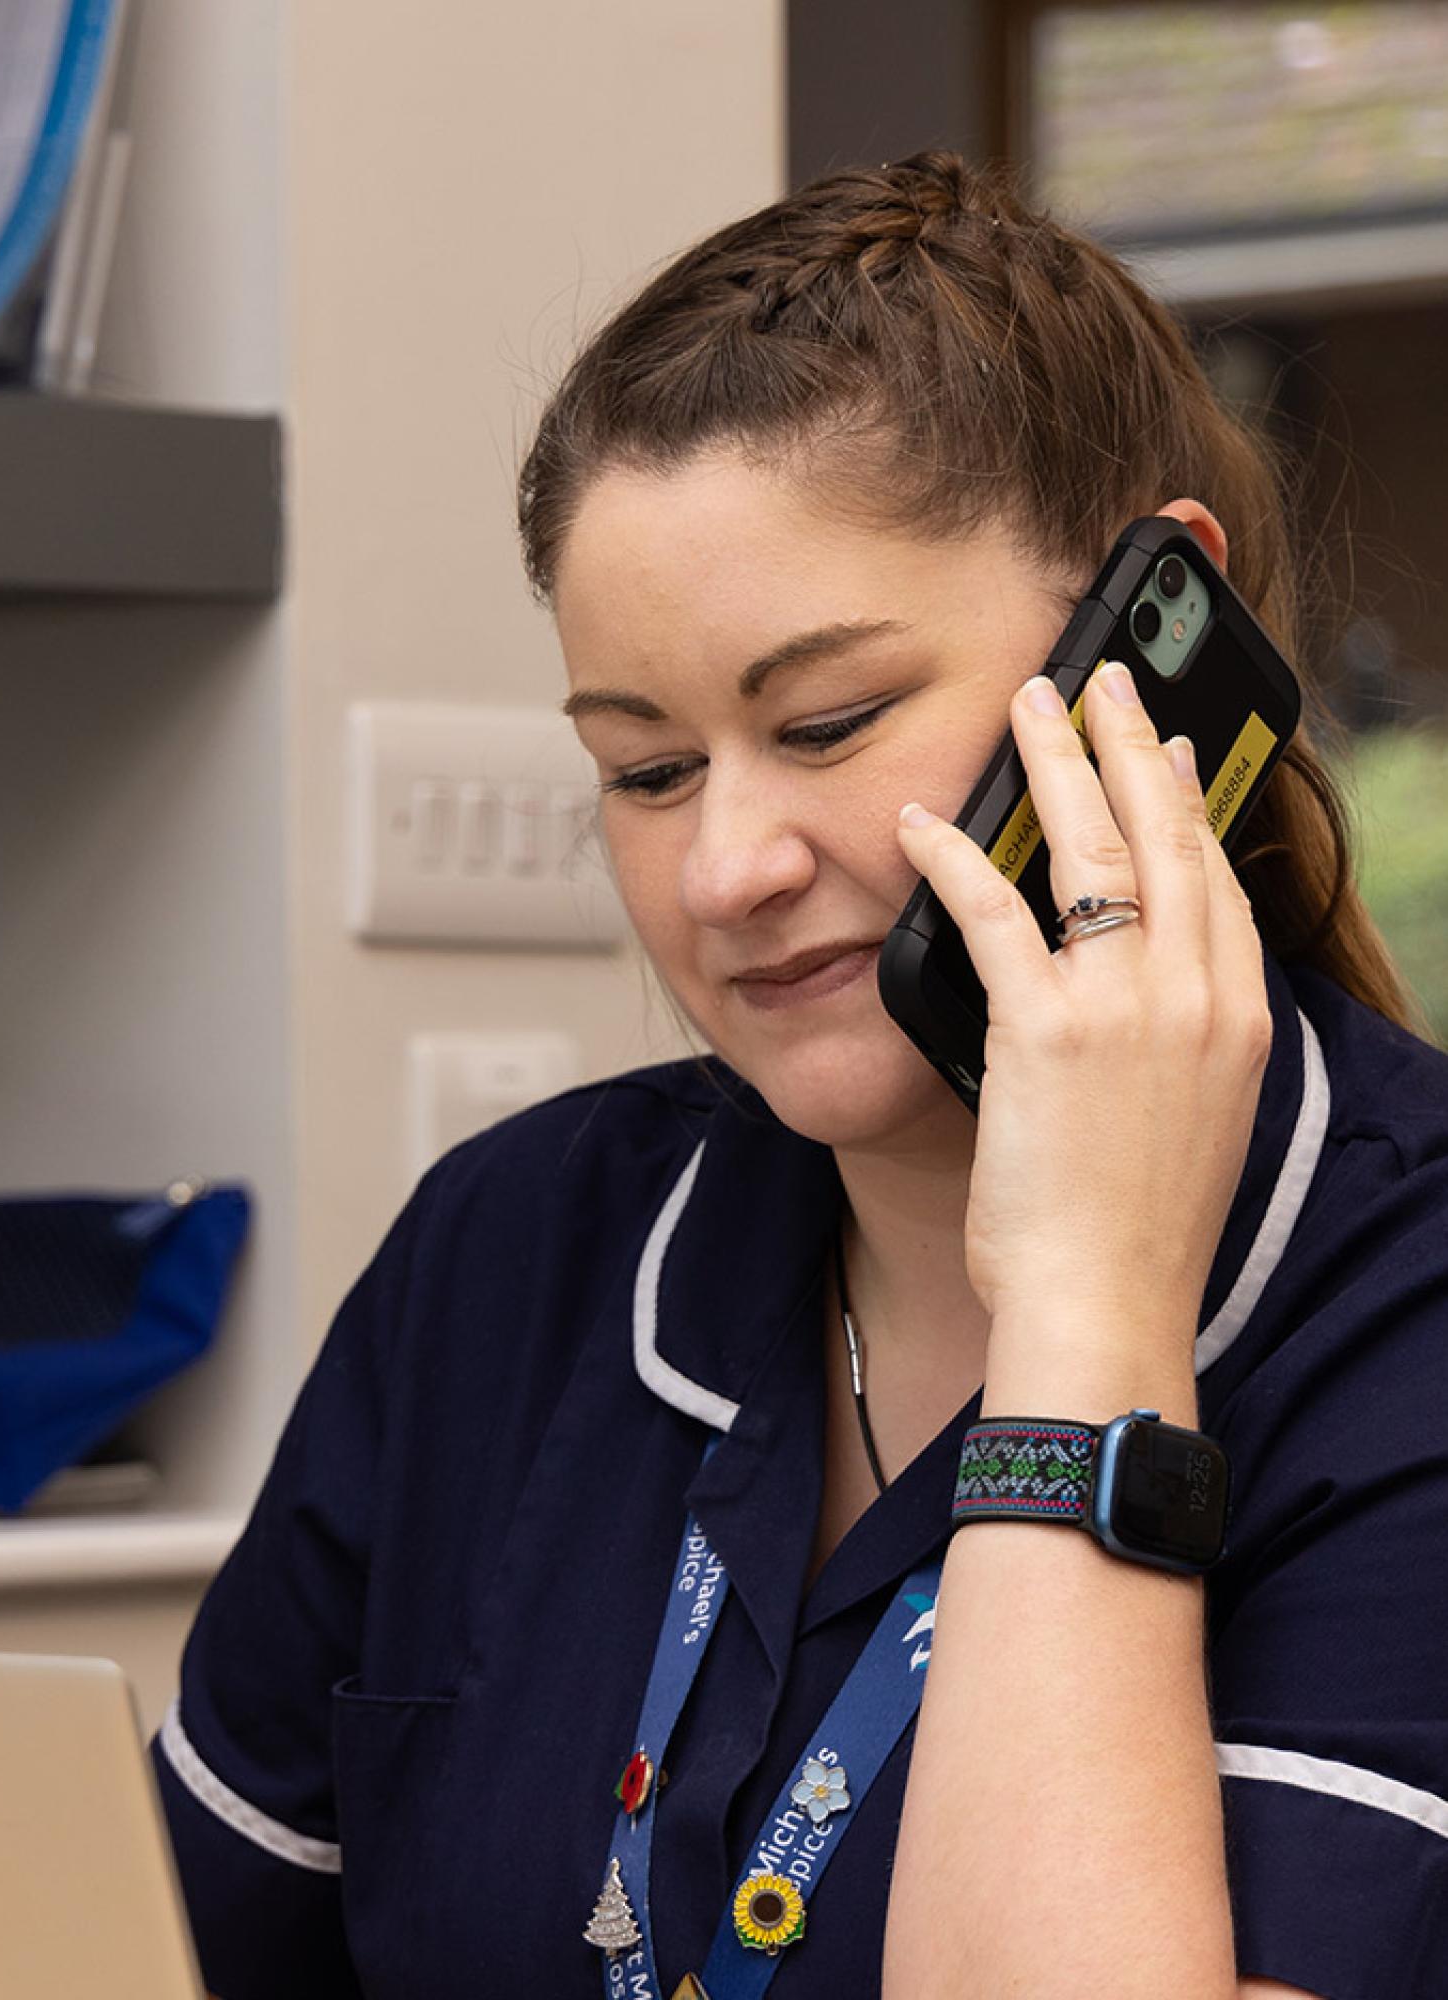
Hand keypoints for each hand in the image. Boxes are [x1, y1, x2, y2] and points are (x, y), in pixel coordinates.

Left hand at [895, 660, 1271, 1340]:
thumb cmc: (1133, 1231)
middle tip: (1101, 681)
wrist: (1107, 1302)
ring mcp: (1123, 1008)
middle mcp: (1192, 998)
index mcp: (1235, 1021)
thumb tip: (1138, 1003)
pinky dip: (953, 857)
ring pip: (1091, 849)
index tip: (1171, 755)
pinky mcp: (1044, 1029)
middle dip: (1131, 744)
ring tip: (1029, 705)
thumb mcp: (1187, 1123)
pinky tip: (922, 821)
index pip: (1216, 882)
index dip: (1191, 807)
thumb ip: (1172, 1048)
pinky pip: (993, 913)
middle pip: (1166, 836)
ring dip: (1054, 764)